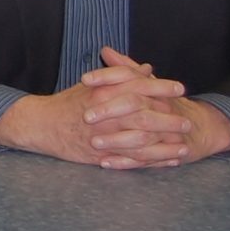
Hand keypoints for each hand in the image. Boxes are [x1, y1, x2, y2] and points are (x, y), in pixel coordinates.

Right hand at [0, 47, 192, 167]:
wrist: (42, 124)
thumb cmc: (68, 103)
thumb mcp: (93, 84)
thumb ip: (121, 76)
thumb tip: (146, 69)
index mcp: (103, 92)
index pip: (138, 86)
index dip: (161, 87)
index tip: (180, 89)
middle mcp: (104, 113)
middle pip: (144, 115)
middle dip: (169, 119)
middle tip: (187, 122)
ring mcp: (103, 135)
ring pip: (141, 141)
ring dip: (165, 145)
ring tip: (184, 146)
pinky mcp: (101, 154)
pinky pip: (132, 160)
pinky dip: (153, 162)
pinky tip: (168, 161)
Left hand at [80, 48, 229, 166]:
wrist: (200, 128)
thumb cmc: (165, 103)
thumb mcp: (146, 84)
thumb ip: (125, 69)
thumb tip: (106, 50)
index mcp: (153, 90)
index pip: (129, 77)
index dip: (106, 77)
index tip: (84, 79)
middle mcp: (161, 108)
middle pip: (135, 105)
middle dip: (109, 111)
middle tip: (86, 116)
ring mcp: (166, 133)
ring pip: (140, 137)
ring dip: (115, 141)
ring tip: (93, 143)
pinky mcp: (167, 153)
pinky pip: (146, 160)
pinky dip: (125, 162)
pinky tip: (105, 162)